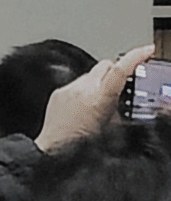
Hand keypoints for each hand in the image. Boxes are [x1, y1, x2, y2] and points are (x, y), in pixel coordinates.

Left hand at [36, 44, 154, 150]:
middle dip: (119, 71)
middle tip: (125, 84)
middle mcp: (82, 90)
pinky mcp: (59, 92)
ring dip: (101, 81)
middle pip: (106, 65)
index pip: (120, 70)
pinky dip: (86, 89)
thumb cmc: (80, 145)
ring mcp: (68, 89)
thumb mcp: (112, 128)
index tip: (147, 50)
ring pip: (92, 74)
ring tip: (102, 101)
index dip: (136, 56)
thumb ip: (121, 108)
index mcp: (98, 98)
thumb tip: (128, 98)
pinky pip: (77, 83)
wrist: (53, 150)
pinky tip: (86, 105)